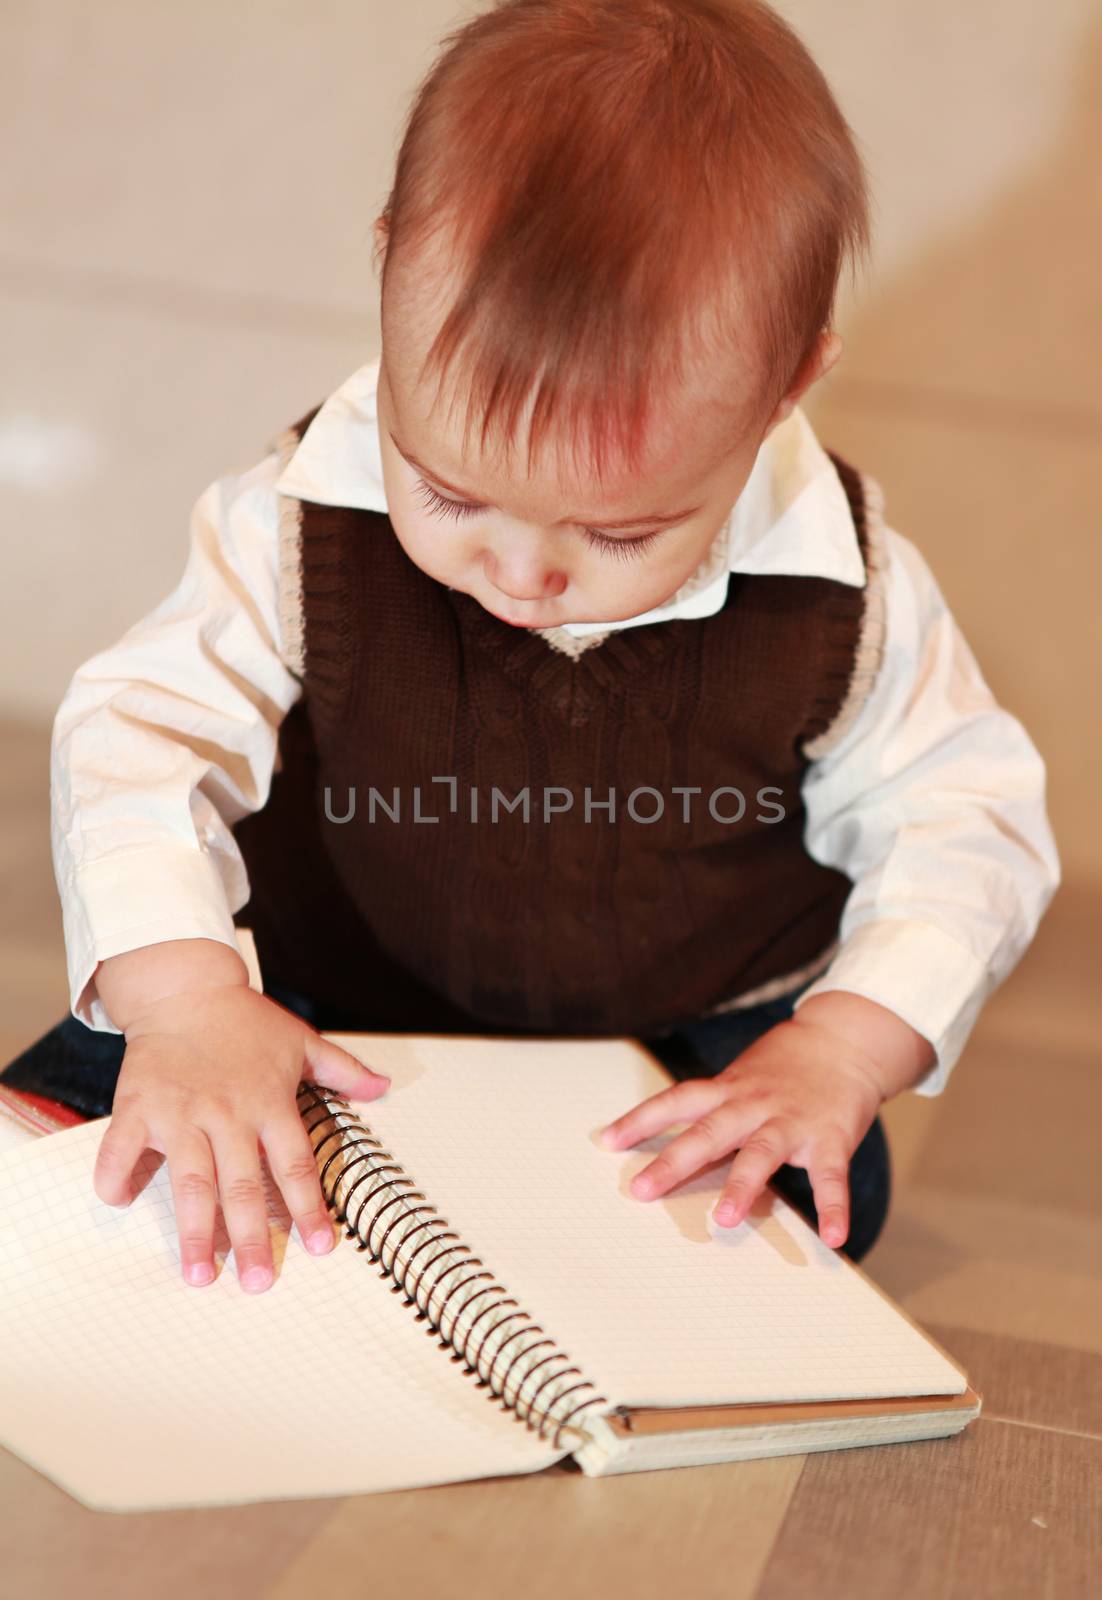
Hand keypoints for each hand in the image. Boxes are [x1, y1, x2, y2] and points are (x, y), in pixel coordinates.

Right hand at [92, 967, 389, 1291]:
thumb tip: (384, 1087)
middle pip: (242, 1185)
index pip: (295, 1164)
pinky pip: (122, 1149)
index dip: (309, 1208)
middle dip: (251, 1238)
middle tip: (259, 1283)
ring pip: (189, 1180)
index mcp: (269, 1102)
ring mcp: (181, 1111)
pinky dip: (117, 1176)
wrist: (186, 987)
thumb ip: (342, 1070)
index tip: (322, 1246)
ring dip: (193, 1231)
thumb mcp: (300, 1040)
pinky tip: (119, 1202)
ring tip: (199, 1274)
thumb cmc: (245, 1021)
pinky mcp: (139, 1105)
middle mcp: (227, 1112)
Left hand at [600, 994, 933, 1249]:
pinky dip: (834, 1208)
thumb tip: (679, 1149)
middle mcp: (753, 1104)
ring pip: (761, 1154)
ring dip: (742, 1186)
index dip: (641, 1119)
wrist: (845, 1038)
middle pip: (708, 1132)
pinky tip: (833, 1236)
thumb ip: (716, 1110)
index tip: (608, 1141)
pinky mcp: (830, 1137)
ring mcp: (791, 1121)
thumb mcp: (743, 1078)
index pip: (677, 1101)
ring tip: (725, 1221)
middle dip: (674, 1162)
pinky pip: (831, 1176)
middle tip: (642, 1190)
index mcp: (728, 1090)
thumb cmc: (786, 1066)